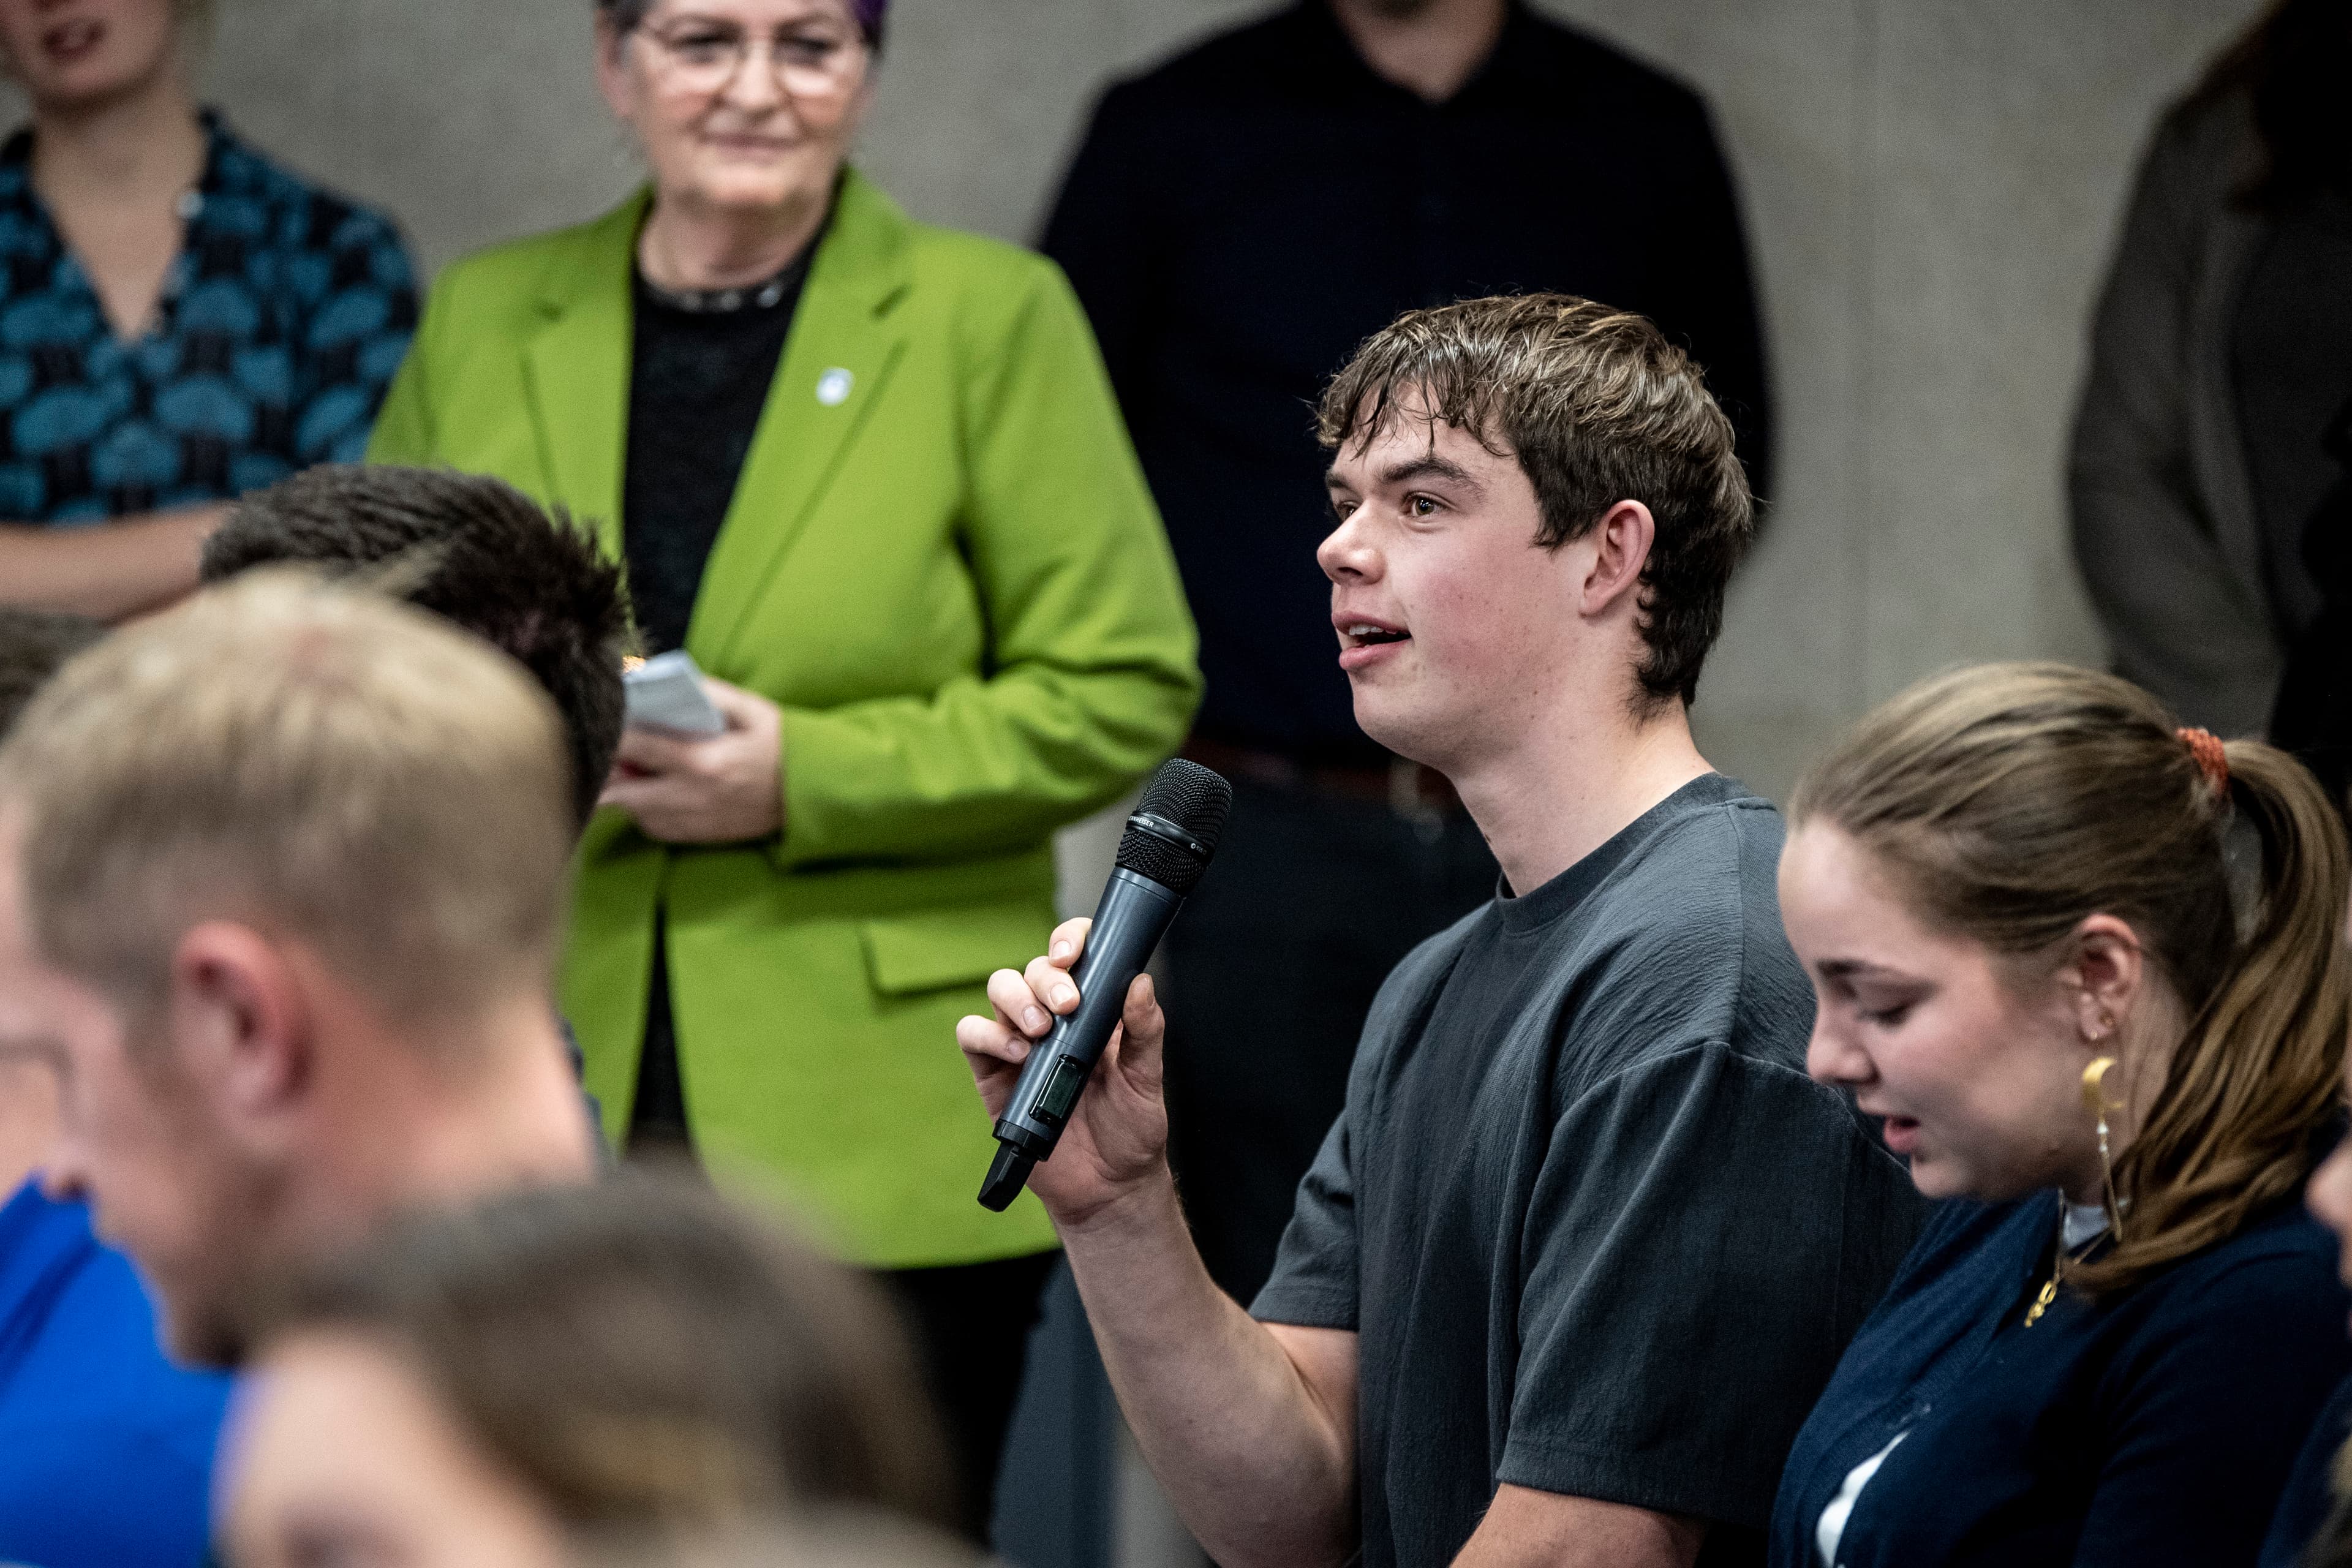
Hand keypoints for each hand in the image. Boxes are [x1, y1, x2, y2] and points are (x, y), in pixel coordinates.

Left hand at [599, 676, 784, 843]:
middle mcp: (691, 796)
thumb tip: (669, 681)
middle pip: (622, 790)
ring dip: (624, 791)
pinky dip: (645, 810)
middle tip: (605, 751)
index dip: (611, 732)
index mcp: (703, 760)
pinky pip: (654, 827)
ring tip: (631, 769)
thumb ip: (711, 694)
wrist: (813, 793)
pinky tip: (655, 791)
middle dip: (606, 770)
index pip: (638, 746)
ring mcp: (693, 821)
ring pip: (633, 811)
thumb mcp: (753, 710)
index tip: (601, 720)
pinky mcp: (698, 836)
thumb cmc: (783, 747)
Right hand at [957, 916, 1171, 1228]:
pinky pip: (973, 1035)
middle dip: (1046, 976)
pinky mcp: (993, 1073)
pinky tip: (1018, 1054)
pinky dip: (989, 1035)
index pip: (1074, 954)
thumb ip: (1145, 1031)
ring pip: (999, 990)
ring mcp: (1020, 1042)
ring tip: (1040, 1030)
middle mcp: (1053, 1018)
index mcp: (1092, 1009)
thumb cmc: (1131, 1129)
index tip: (1075, 953)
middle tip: (1067, 1005)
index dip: (1069, 940)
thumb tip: (1140, 983)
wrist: (1108, 1187)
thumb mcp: (1147, 1079)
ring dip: (1016, 999)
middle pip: (1033, 968)